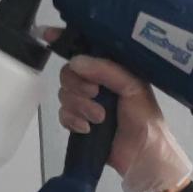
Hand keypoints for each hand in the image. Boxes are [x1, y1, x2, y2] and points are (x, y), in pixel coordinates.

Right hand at [40, 21, 192, 191]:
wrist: (143, 156)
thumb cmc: (145, 118)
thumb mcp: (132, 86)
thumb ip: (106, 70)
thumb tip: (76, 62)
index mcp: (111, 69)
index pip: (85, 49)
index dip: (65, 40)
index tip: (47, 35)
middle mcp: (97, 83)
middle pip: (68, 73)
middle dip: (78, 85)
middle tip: (96, 94)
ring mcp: (87, 103)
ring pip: (64, 94)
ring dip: (80, 106)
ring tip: (100, 118)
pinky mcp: (80, 123)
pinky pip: (63, 115)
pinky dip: (73, 121)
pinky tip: (87, 129)